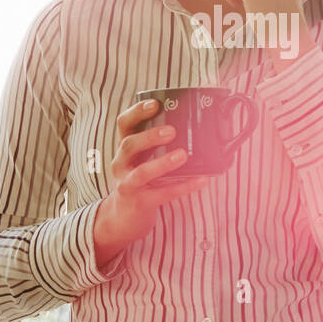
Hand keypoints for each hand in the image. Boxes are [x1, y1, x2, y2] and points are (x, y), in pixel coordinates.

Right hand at [93, 99, 209, 266]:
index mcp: (123, 149)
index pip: (123, 124)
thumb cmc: (138, 181)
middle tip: (172, 131)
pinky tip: (201, 180)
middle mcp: (121, 164)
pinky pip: (162, 194)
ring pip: (142, 172)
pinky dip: (183, 186)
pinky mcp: (140, 202)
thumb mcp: (139, 160)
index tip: (155, 104)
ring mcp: (128, 184)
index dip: (136, 112)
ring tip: (183, 155)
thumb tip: (190, 125)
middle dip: (149, 137)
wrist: (122, 218)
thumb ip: (154, 145)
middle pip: (129, 145)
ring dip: (163, 163)